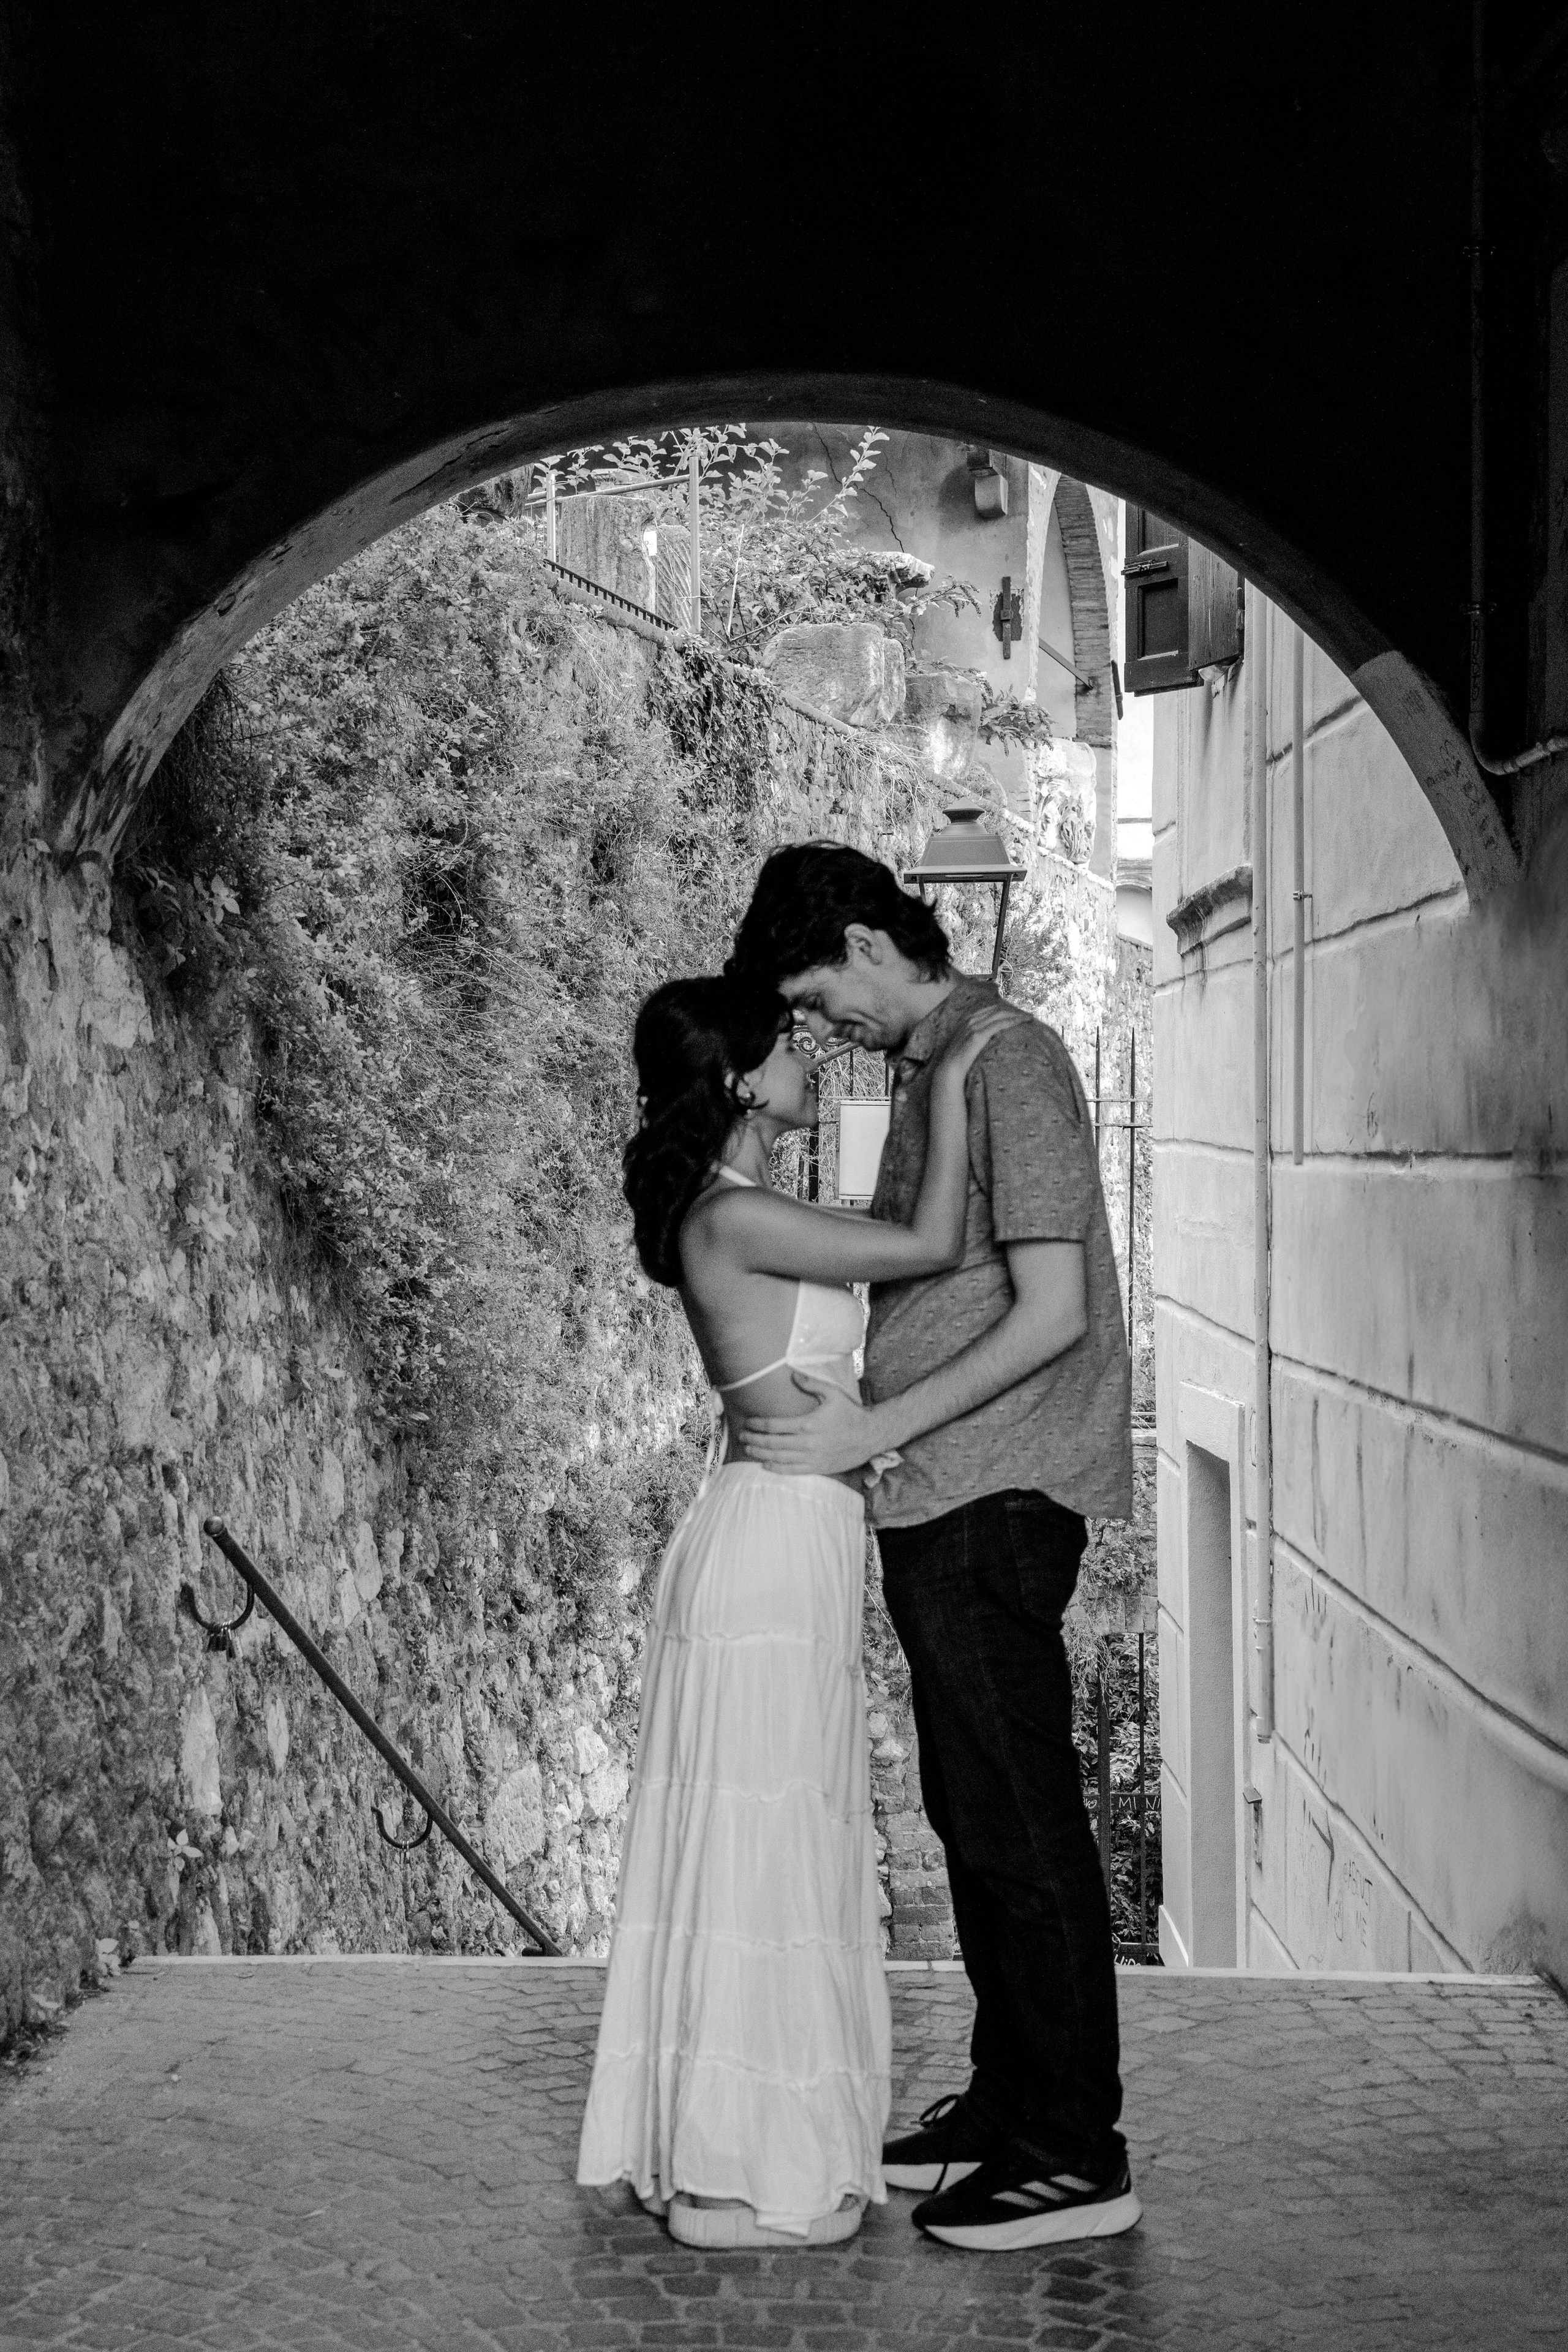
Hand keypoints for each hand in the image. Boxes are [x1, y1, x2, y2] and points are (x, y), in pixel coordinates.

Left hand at [734, 1371, 886, 1475]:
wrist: (870, 1436)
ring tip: (748, 1450)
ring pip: (779, 1458)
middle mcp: (807, 1443)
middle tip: (742, 1437)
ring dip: (761, 1455)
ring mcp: (812, 1458)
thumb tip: (793, 1376)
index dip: (758, 1425)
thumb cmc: (850, 1413)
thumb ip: (812, 1384)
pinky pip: (792, 1471)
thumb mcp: (833, 1394)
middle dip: (754, 1440)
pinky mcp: (818, 1468)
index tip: (748, 1423)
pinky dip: (776, 1469)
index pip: (775, 1425)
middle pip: (773, 1443)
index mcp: (808, 1423)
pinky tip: (766, 1465)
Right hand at [930, 1002, 1026, 1088]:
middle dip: (1013, 1010)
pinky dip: (1012, 1021)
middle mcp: (971, 1019)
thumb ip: (976, 1036)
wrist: (949, 1069)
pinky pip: (999, 1024)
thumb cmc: (958, 1060)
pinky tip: (1021, 1022)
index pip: (991, 1009)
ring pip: (1000, 1014)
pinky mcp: (978, 1035)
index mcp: (968, 1019)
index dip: (1006, 1009)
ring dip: (1016, 1014)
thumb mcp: (967, 1043)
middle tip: (1027, 1015)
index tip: (1017, 1013)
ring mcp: (974, 1026)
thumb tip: (990, 1037)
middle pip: (997, 1009)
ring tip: (1028, 1018)